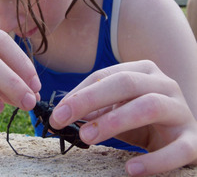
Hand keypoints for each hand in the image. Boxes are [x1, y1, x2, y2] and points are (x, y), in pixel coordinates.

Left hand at [49, 60, 196, 175]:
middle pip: (125, 83)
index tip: (56, 112)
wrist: (183, 137)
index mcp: (143, 71)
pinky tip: (131, 168)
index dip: (78, 93)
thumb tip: (62, 111)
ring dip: (114, 121)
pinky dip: (154, 160)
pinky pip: (178, 150)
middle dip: (90, 99)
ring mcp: (181, 110)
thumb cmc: (143, 120)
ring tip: (87, 137)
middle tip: (64, 118)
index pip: (105, 75)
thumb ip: (94, 108)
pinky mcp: (193, 140)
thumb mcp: (117, 109)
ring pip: (149, 106)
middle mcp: (164, 84)